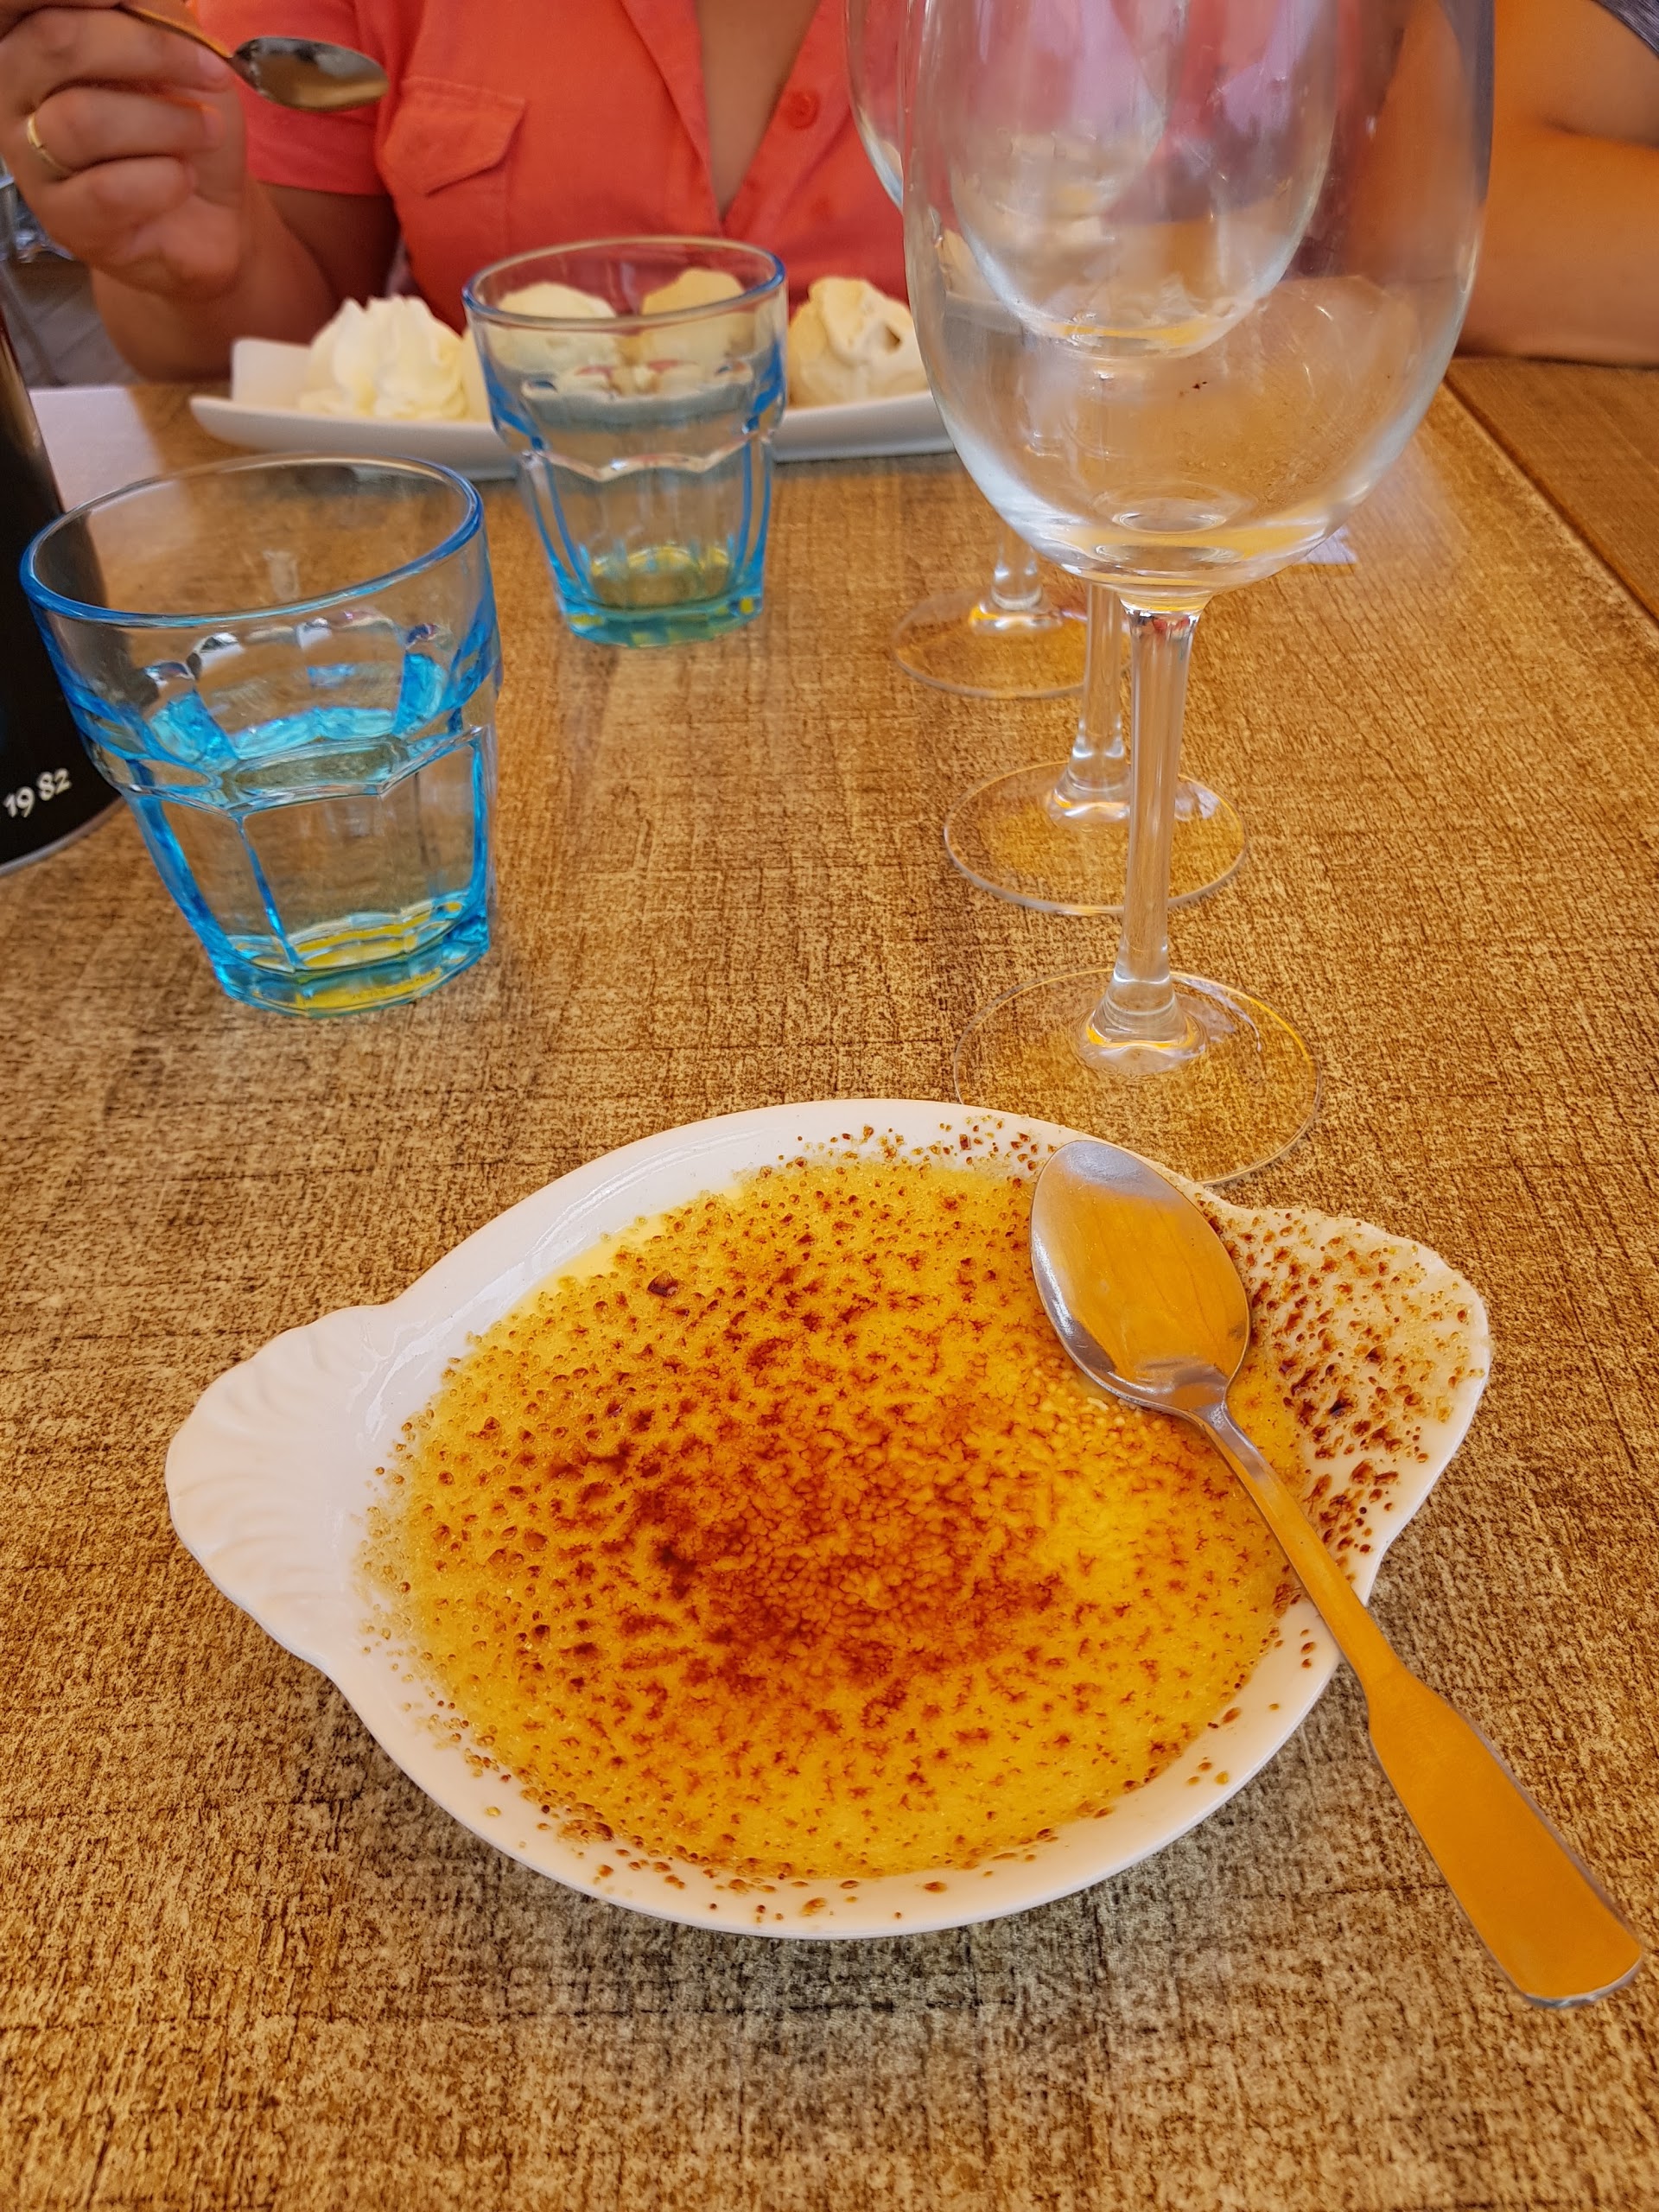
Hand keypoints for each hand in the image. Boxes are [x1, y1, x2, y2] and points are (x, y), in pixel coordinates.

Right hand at [0, 0, 252, 301]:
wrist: (210, 212)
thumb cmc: (182, 118)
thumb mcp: (176, 43)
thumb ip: (145, 6)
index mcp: (29, 34)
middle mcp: (14, 89)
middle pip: (56, 42)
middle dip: (150, 50)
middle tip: (212, 73)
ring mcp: (30, 157)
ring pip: (82, 120)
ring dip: (167, 123)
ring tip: (207, 131)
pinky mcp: (62, 219)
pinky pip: (106, 190)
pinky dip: (163, 180)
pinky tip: (182, 179)